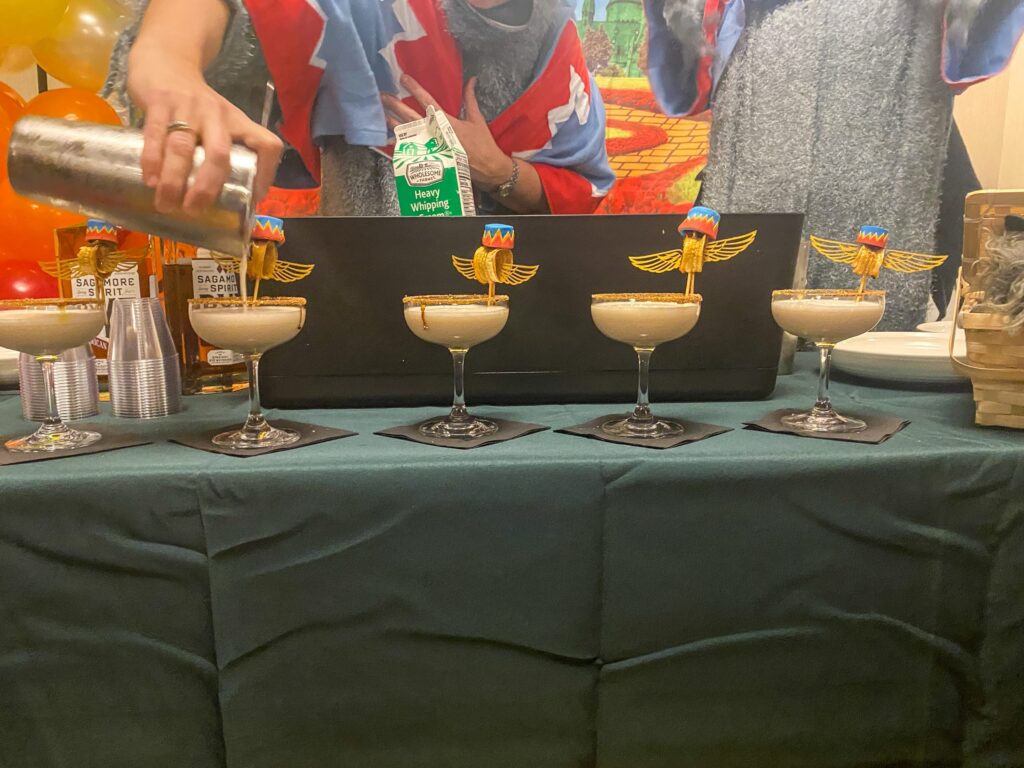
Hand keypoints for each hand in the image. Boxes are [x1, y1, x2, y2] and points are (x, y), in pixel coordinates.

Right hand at [127, 46, 282, 215]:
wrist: (166, 60)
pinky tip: (150, 180)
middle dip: (207, 187)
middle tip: (194, 210)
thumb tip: (227, 199)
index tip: (252, 198)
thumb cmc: (196, 104)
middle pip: (219, 154)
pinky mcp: (159, 101)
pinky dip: (153, 160)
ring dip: (175, 181)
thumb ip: (223, 151)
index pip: (267, 145)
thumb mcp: (220, 122)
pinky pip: (156, 135)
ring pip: (183, 147)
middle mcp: (217, 115)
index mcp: (238, 123)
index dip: (267, 174)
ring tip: (166, 204)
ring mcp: (188, 107)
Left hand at [382, 75, 513, 190]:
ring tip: (382, 113)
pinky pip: (412, 150)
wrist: (487, 170)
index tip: (403, 78)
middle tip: (382, 95)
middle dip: (395, 105)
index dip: (414, 88)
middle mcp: (435, 134)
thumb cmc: (482, 145)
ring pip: (408, 133)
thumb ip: (470, 99)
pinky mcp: (430, 160)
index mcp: (447, 122)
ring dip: (394, 122)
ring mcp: (431, 147)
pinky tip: (392, 136)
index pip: (427, 101)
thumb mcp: (476, 120)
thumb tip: (471, 80)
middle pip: (411, 117)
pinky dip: (402, 142)